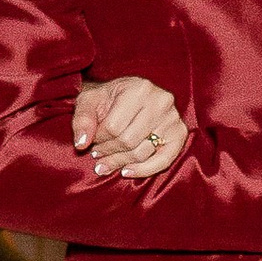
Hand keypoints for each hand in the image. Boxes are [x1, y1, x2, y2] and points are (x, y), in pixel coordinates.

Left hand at [73, 75, 187, 179]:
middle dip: (108, 152)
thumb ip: (82, 120)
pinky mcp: (179, 134)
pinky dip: (144, 170)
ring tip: (106, 162)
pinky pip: (164, 160)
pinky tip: (126, 172)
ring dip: (121, 162)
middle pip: (128, 141)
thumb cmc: (107, 99)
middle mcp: (161, 100)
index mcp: (139, 88)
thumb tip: (82, 144)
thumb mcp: (89, 102)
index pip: (113, 127)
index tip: (91, 140)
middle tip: (97, 154)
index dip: (98, 139)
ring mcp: (173, 118)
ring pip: (142, 153)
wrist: (125, 95)